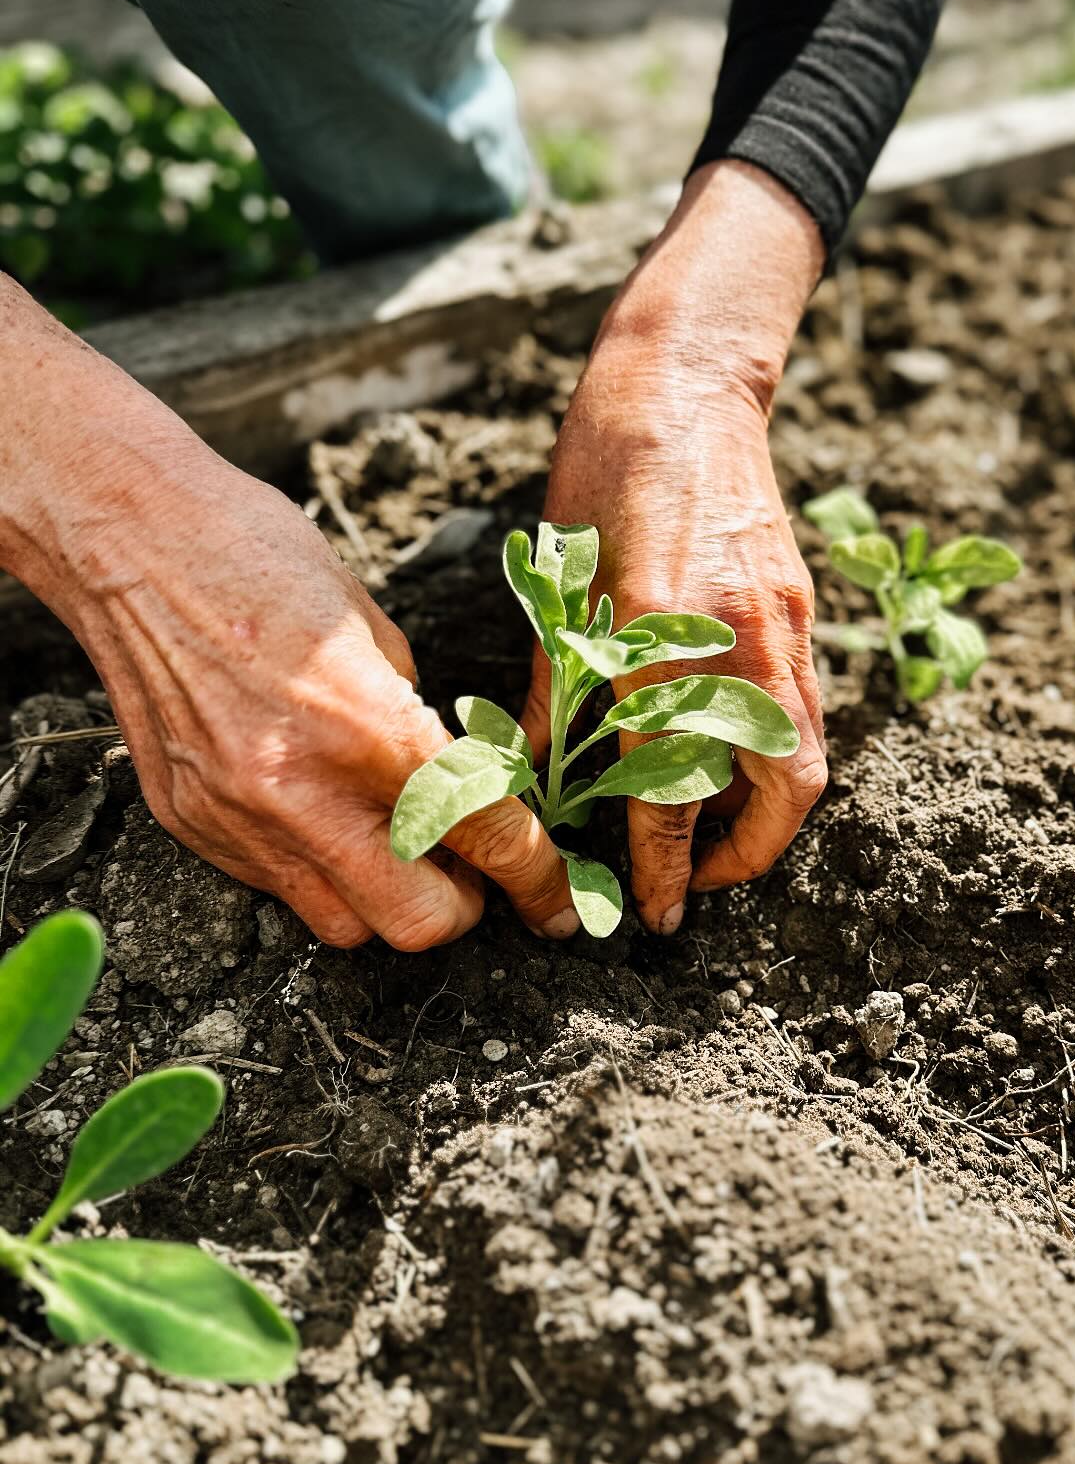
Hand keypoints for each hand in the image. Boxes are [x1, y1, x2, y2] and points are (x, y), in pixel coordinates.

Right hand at [0, 289, 577, 948]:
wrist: (129, 538)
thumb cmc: (262, 556)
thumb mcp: (378, 630)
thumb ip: (421, 723)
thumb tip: (461, 786)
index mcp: (370, 729)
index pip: (485, 837)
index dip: (538, 879)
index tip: (557, 901)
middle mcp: (301, 793)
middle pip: (417, 923)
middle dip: (459, 905)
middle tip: (468, 868)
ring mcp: (238, 819)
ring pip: (343, 925)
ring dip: (385, 897)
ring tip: (391, 843)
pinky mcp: (191, 825)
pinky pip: (275, 887)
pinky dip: (314, 869)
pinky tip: (317, 813)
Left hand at [520, 162, 828, 933]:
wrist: (684, 382)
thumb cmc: (603, 473)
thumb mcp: (562, 583)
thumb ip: (559, 686)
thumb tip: (538, 771)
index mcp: (659, 643)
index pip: (669, 791)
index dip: (660, 866)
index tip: (653, 915)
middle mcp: (735, 644)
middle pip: (780, 794)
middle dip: (746, 861)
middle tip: (697, 886)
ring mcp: (780, 625)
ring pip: (804, 756)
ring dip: (768, 814)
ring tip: (714, 834)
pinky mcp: (799, 607)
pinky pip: (802, 706)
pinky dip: (775, 752)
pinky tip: (728, 755)